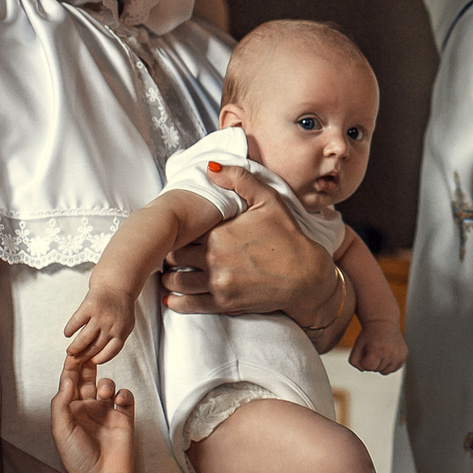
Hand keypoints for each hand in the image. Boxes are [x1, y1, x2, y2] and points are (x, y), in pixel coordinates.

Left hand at [50, 358, 136, 472]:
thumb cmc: (77, 457)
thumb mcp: (61, 430)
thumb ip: (61, 403)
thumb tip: (67, 379)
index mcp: (70, 410)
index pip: (69, 383)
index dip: (71, 368)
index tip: (72, 353)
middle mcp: (87, 408)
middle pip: (88, 379)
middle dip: (89, 366)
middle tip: (91, 354)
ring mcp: (106, 411)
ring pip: (107, 385)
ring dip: (106, 384)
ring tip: (104, 393)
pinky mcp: (124, 416)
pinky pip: (125, 396)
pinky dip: (123, 394)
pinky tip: (119, 400)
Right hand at [62, 284, 134, 366]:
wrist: (116, 283)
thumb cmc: (120, 306)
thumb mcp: (126, 324)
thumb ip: (116, 338)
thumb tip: (99, 356)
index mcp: (122, 330)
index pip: (112, 351)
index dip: (102, 358)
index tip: (93, 361)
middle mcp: (111, 325)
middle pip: (95, 346)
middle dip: (83, 356)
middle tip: (75, 360)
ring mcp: (100, 316)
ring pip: (84, 338)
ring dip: (75, 347)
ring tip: (69, 351)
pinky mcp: (88, 306)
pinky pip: (76, 322)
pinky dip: (70, 329)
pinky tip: (67, 333)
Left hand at [160, 168, 339, 323]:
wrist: (306, 275)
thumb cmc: (287, 236)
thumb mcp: (268, 199)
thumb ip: (239, 179)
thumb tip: (210, 167)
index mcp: (218, 233)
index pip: (180, 231)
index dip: (174, 231)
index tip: (173, 230)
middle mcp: (214, 259)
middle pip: (173, 256)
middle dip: (168, 253)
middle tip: (166, 251)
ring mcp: (218, 283)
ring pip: (176, 282)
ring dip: (169, 277)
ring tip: (169, 272)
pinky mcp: (224, 303)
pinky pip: (189, 305)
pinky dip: (175, 302)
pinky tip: (170, 297)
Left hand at [349, 319, 407, 373]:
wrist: (384, 322)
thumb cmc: (369, 334)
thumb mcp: (357, 345)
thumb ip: (354, 361)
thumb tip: (363, 370)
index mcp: (377, 350)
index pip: (367, 367)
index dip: (364, 360)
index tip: (365, 351)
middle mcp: (390, 354)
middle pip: (375, 369)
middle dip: (371, 362)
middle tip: (373, 349)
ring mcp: (398, 356)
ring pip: (384, 372)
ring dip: (379, 365)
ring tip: (379, 352)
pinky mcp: (403, 356)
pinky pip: (393, 369)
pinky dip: (388, 365)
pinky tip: (386, 355)